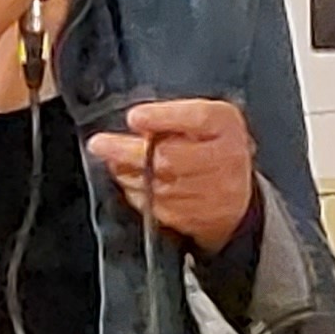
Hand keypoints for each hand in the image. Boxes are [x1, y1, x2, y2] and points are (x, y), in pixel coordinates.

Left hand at [92, 97, 256, 252]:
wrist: (235, 191)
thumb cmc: (210, 146)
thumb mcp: (200, 117)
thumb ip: (171, 116)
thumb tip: (136, 123)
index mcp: (225, 126)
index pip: (199, 119)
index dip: (164, 117)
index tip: (134, 117)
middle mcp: (225, 160)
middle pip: (170, 158)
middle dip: (126, 151)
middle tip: (99, 144)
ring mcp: (212, 193)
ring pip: (157, 185)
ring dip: (127, 173)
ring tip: (114, 161)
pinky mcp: (195, 217)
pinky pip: (155, 206)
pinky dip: (137, 192)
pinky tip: (134, 181)